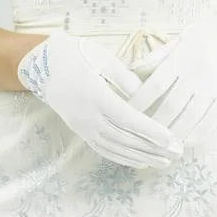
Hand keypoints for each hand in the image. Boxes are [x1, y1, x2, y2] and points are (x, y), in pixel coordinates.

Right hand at [16, 32, 183, 169]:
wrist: (39, 64)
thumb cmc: (73, 54)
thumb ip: (124, 76)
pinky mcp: (80, 130)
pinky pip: (104, 149)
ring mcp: (83, 126)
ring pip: (116, 148)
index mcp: (96, 95)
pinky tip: (139, 161)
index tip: (171, 139)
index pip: (128, 119)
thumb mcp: (101, 56)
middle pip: (125, 138)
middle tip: (177, 153)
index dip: (150, 131)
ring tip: (164, 162)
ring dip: (141, 157)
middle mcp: (89, 116)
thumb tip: (144, 94)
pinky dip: (122, 158)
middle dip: (153, 148)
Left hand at [126, 0, 216, 147]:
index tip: (126, 113)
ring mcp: (214, 86)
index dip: (139, 101)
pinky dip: (196, 135)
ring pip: (190, 118)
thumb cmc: (210, 32)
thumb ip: (159, 56)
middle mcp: (197, 73)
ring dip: (173, 134)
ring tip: (159, 145)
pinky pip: (211, 121)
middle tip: (139, 136)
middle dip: (152, 125)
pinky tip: (185, 141)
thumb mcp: (183, 38)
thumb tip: (132, 70)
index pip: (155, 84)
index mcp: (183, 57)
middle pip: (170, 106)